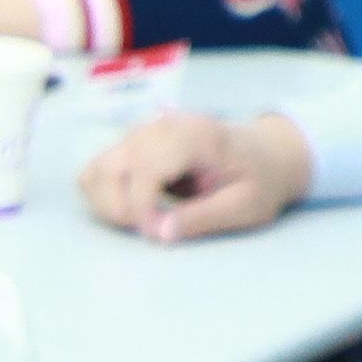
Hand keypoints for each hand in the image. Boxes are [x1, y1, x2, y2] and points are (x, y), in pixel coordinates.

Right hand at [82, 108, 313, 240]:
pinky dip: (105, 193)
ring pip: (95, 170)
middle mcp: (160, 126)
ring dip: (108, 203)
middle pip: (109, 169)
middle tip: (152, 229)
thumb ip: (204, 218)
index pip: (144, 171)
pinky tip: (134, 206)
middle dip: (121, 209)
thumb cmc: (260, 180)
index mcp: (193, 136)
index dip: (143, 210)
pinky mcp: (133, 143)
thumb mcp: (245, 206)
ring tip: (141, 220)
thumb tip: (160, 234)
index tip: (159, 234)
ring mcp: (142, 132)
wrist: (266, 153)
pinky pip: (98, 168)